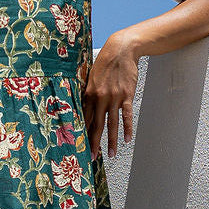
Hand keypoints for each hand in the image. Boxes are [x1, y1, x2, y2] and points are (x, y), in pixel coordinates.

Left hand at [82, 33, 138, 159]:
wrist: (120, 50)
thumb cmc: (104, 63)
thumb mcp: (90, 77)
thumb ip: (87, 93)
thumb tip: (82, 107)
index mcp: (89, 94)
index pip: (85, 119)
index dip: (83, 134)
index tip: (81, 146)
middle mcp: (100, 98)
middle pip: (96, 125)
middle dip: (94, 143)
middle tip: (92, 158)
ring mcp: (114, 98)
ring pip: (112, 124)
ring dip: (111, 141)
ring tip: (110, 154)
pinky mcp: (126, 96)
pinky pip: (127, 115)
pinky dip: (127, 128)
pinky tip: (127, 139)